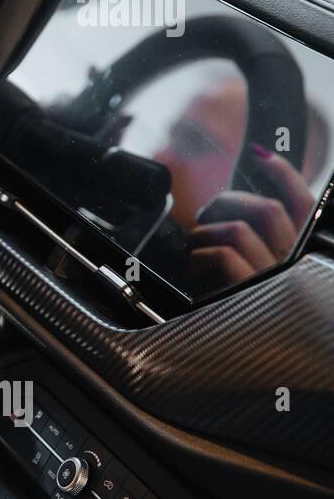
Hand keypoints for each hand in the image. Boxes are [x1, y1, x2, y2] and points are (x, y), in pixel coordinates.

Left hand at [187, 142, 314, 283]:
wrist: (228, 347)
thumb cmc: (232, 296)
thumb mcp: (251, 261)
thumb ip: (254, 232)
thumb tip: (233, 198)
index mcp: (298, 252)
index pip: (305, 203)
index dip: (284, 172)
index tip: (258, 152)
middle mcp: (292, 265)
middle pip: (268, 209)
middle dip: (227, 201)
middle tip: (204, 215)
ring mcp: (271, 281)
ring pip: (239, 229)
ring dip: (204, 231)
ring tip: (195, 244)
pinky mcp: (246, 294)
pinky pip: (223, 254)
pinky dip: (198, 254)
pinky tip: (193, 265)